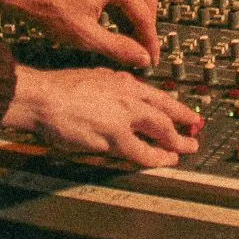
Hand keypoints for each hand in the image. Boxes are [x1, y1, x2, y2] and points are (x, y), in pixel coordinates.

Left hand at [0, 0, 160, 69]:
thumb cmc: (47, 10)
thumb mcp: (85, 36)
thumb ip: (118, 47)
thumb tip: (142, 59)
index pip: (144, 15)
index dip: (150, 41)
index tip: (152, 60)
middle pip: (146, 0)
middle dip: (147, 28)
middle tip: (144, 53)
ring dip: (138, 18)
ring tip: (133, 43)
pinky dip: (125, 10)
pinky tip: (119, 28)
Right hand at [2, 65, 202, 167]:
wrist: (42, 97)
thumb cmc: (57, 89)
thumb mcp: (92, 76)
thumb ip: (111, 85)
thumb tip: (121, 91)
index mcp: (121, 81)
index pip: (155, 94)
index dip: (173, 105)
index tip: (184, 111)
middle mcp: (128, 96)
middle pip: (165, 110)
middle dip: (184, 120)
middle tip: (196, 128)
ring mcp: (123, 117)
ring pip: (161, 130)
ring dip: (177, 141)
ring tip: (187, 148)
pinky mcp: (114, 137)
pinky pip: (142, 153)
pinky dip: (156, 158)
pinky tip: (164, 162)